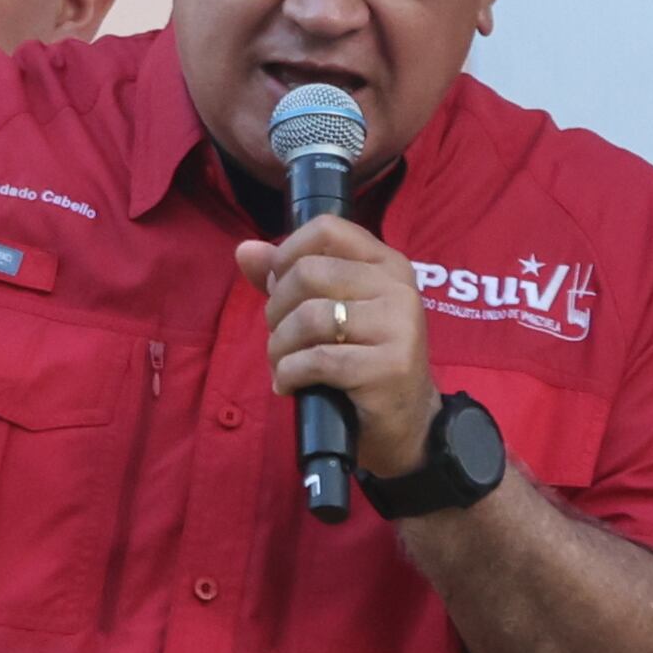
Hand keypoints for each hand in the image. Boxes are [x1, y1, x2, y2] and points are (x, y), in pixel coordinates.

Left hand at [236, 217, 434, 479]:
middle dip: (276, 311)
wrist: (407, 424)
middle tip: (280, 339)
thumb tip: (245, 250)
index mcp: (387, 264)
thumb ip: (289, 277)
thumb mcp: (333, 311)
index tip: (279, 287)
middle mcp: (397, 288)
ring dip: (280, 347)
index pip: (327, 228)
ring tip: (283, 366)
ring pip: (309, 317)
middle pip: (308, 273)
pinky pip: (316, 359)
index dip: (287, 253)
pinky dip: (290, 374)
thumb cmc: (364, 361)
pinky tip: (291, 385)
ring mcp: (398, 326)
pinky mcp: (389, 367)